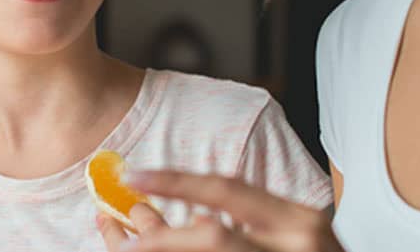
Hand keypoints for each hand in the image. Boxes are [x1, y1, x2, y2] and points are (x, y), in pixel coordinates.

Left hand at [97, 171, 343, 251]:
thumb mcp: (296, 233)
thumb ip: (251, 220)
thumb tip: (185, 217)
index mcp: (298, 221)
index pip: (228, 191)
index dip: (177, 181)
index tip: (134, 175)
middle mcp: (293, 248)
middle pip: (212, 238)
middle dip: (161, 235)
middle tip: (122, 228)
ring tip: (132, 245)